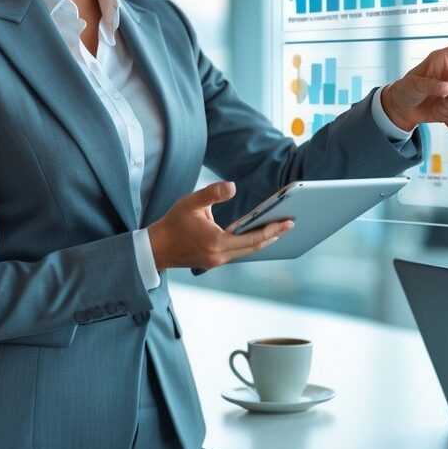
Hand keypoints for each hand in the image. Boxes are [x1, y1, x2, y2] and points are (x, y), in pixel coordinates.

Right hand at [148, 181, 294, 271]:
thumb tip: (233, 187)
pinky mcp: (214, 262)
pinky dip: (250, 244)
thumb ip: (213, 193)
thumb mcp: (191, 202)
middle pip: (254, 247)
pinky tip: (257, 235)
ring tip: (279, 228)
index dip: (272, 229)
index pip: (251, 238)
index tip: (288, 222)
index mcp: (216, 242)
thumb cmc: (173, 223)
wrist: (156, 248)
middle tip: (291, 224)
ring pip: (246, 252)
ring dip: (263, 240)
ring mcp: (217, 262)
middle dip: (273, 235)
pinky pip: (238, 253)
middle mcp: (219, 256)